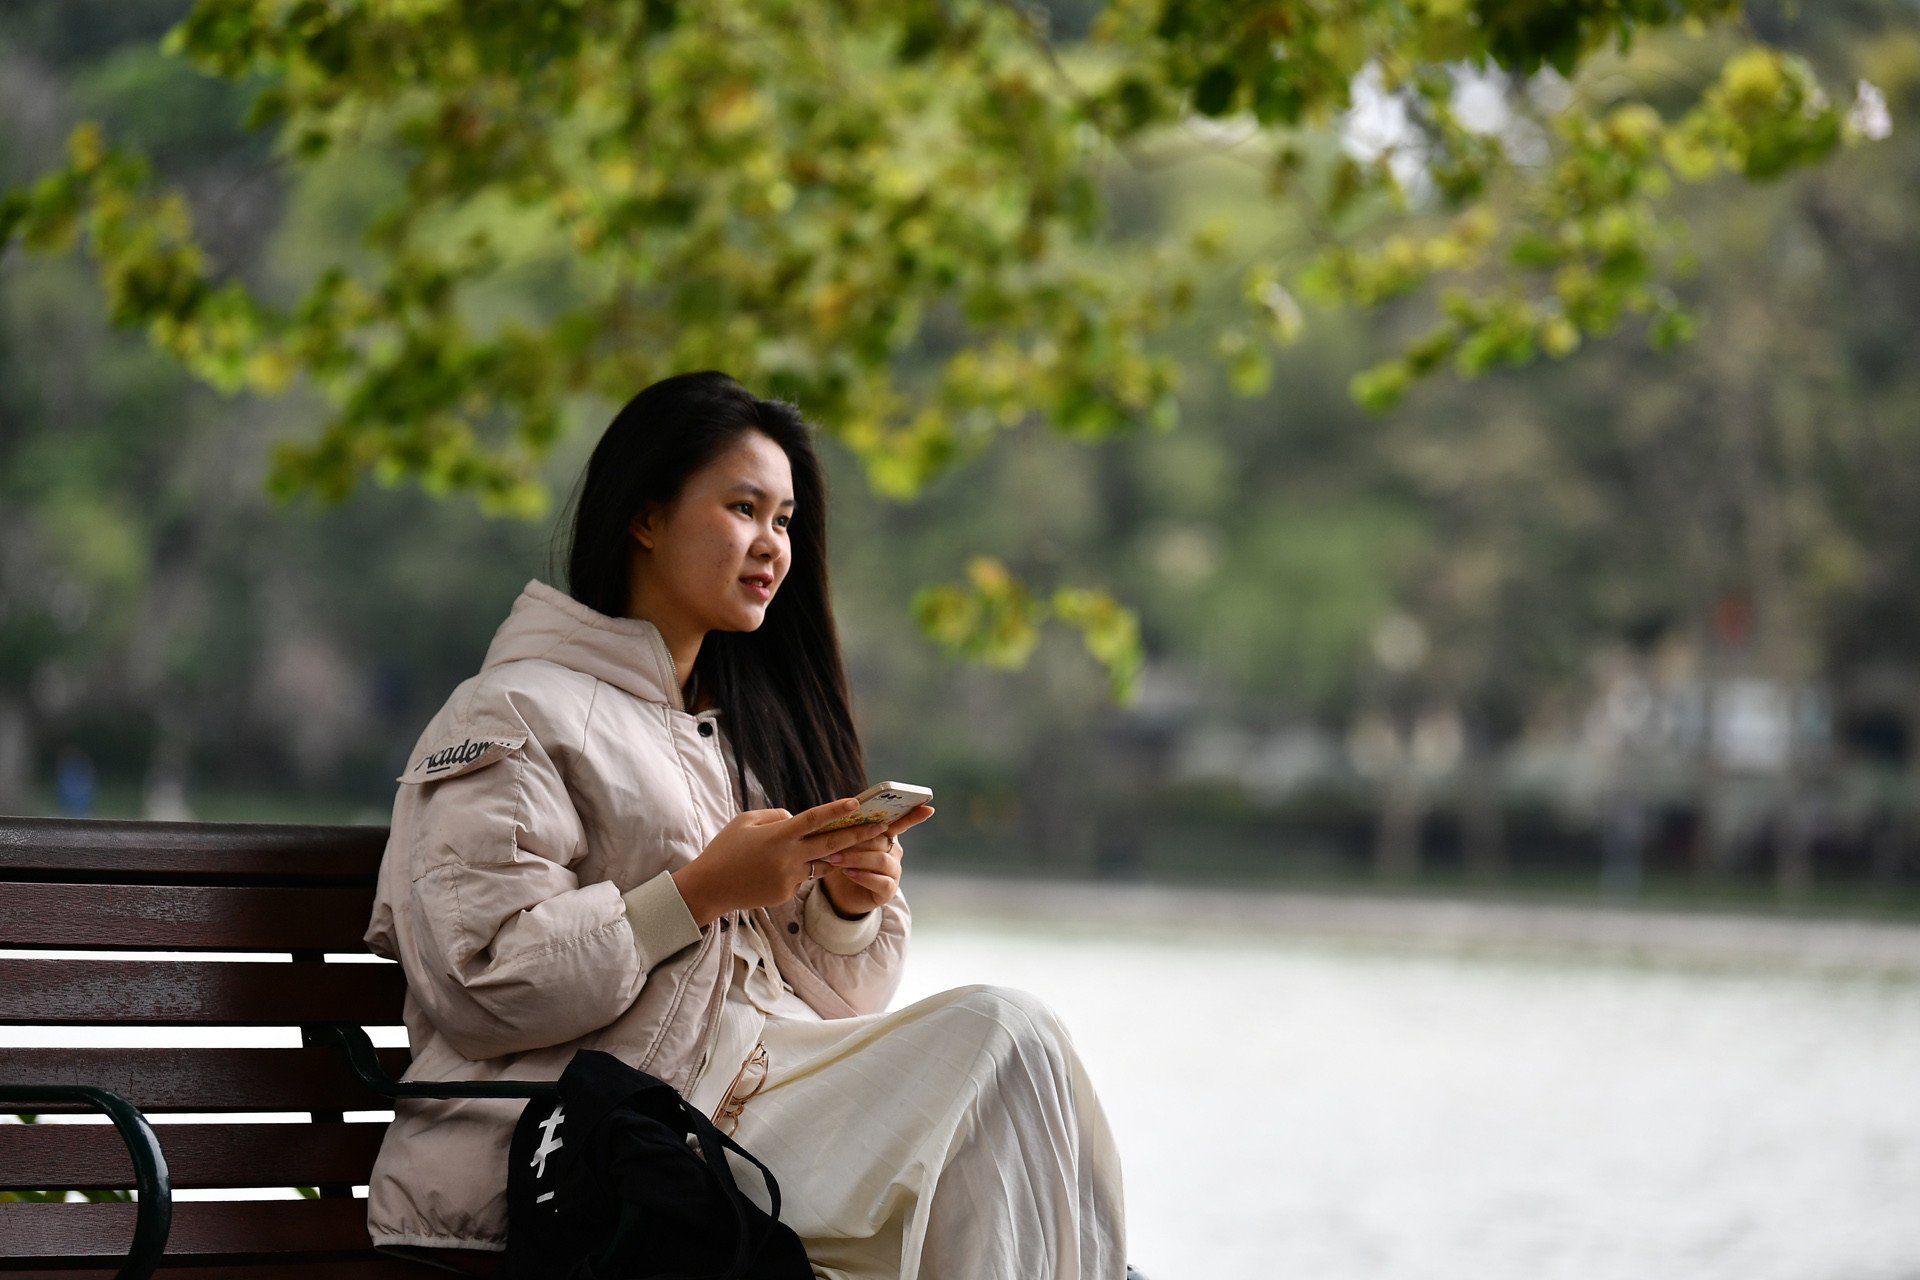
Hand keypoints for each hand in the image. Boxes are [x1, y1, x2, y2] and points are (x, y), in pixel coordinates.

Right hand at [672, 799, 883, 926]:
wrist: (710, 888)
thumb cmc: (725, 849)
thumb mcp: (746, 821)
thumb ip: (776, 816)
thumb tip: (798, 817)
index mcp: (778, 836)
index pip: (813, 819)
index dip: (836, 810)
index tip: (857, 802)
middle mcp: (788, 857)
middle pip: (832, 844)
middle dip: (860, 835)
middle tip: (884, 828)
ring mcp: (790, 878)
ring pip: (823, 863)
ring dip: (839, 854)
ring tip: (857, 843)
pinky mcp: (787, 894)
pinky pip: (803, 877)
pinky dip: (802, 869)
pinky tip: (782, 868)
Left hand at [820, 804, 933, 917]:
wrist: (839, 893)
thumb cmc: (844, 862)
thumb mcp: (844, 843)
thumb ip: (851, 828)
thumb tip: (846, 808)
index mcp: (887, 837)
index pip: (901, 823)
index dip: (913, 816)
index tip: (928, 809)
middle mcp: (894, 852)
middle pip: (882, 841)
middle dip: (860, 839)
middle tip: (837, 840)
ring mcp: (894, 872)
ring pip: (881, 860)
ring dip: (856, 858)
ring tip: (835, 858)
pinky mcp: (888, 890)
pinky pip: (880, 881)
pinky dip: (862, 876)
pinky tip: (848, 873)